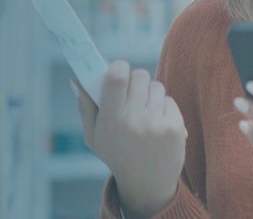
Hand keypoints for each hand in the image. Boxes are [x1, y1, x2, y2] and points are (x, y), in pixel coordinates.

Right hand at [74, 60, 186, 218]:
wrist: (146, 186)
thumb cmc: (117, 156)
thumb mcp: (93, 137)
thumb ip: (85, 107)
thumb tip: (77, 79)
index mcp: (110, 121)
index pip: (117, 77)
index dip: (118, 66)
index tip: (118, 69)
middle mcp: (133, 122)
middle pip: (139, 76)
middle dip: (135, 79)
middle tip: (132, 91)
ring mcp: (156, 125)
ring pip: (156, 86)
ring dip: (150, 94)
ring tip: (144, 112)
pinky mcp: (175, 129)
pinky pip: (169, 100)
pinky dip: (163, 108)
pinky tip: (157, 123)